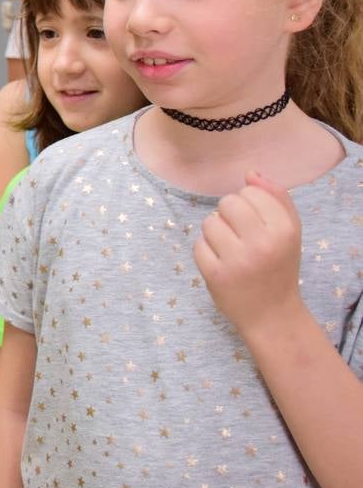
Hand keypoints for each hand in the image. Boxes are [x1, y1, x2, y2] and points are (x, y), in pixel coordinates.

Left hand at [193, 171, 304, 336]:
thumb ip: (276, 198)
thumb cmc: (279, 266)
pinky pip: (198, 245)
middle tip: (238, 233)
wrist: (272, 315)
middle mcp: (262, 243)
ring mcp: (237, 260)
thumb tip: (250, 173)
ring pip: (209, 222)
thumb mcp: (290, 232)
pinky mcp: (215, 275)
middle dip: (228, 214)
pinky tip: (220, 262)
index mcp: (285, 230)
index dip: (247, 203)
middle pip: (227, 203)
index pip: (250, 193)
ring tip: (230, 248)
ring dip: (215, 232)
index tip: (254, 221)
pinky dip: (205, 251)